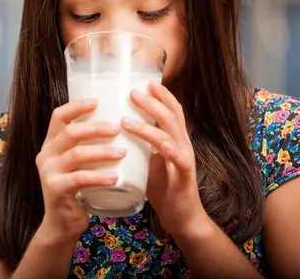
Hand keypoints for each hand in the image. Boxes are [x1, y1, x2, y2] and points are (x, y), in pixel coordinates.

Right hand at [35, 99, 125, 244]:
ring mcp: (49, 172)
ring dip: (102, 151)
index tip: (97, 102)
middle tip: (118, 128)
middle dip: (95, 128)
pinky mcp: (56, 189)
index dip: (76, 107)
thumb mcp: (78, 164)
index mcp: (51, 144)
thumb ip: (88, 147)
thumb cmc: (78, 190)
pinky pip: (79, 179)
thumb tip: (121, 125)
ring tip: (122, 153)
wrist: (62, 224)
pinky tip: (115, 177)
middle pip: (69, 132)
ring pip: (76, 154)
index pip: (58, 116)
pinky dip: (99, 177)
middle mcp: (46, 154)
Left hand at [121, 82, 208, 237]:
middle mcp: (183, 145)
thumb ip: (139, 146)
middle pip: (172, 115)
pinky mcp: (184, 174)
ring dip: (149, 120)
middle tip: (132, 91)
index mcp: (175, 140)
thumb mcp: (148, 162)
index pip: (172, 111)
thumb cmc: (162, 189)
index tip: (146, 81)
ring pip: (170, 131)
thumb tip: (114, 131)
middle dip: (153, 100)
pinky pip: (175, 155)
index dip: (162, 95)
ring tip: (127, 115)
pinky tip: (149, 141)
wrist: (181, 218)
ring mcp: (185, 158)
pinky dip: (161, 145)